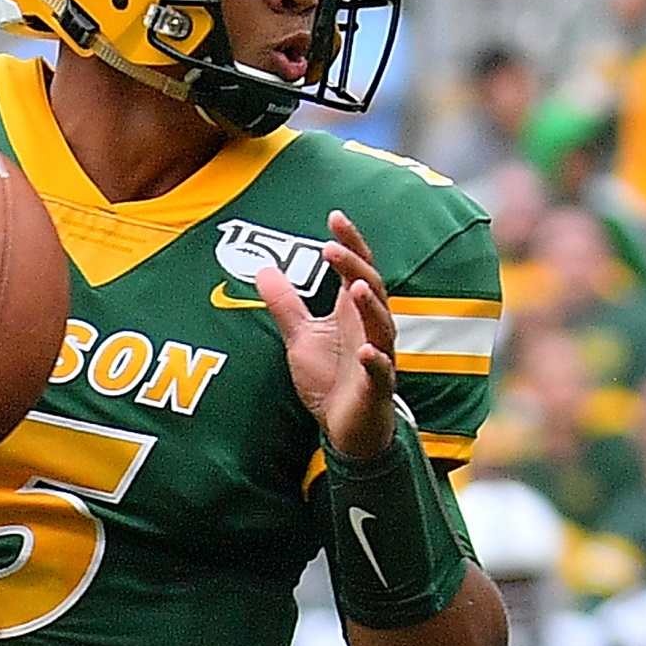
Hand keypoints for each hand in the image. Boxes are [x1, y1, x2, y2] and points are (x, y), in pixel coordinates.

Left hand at [259, 210, 395, 458]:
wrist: (346, 429)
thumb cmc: (330, 378)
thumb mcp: (300, 337)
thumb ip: (285, 304)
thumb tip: (263, 269)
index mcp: (352, 313)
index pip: (356, 268)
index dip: (350, 243)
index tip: (335, 216)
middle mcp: (370, 329)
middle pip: (370, 288)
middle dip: (354, 266)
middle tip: (332, 247)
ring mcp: (378, 357)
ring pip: (382, 326)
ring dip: (370, 306)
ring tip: (355, 286)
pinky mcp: (377, 388)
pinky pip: (381, 371)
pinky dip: (376, 360)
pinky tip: (368, 350)